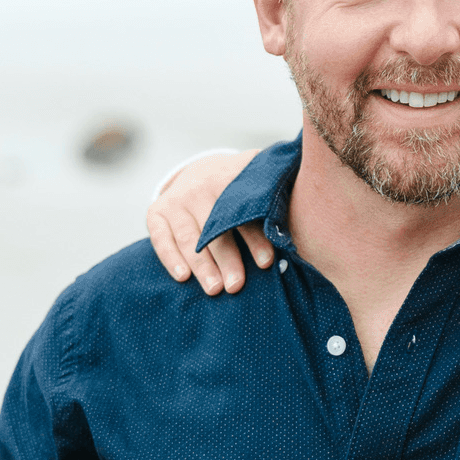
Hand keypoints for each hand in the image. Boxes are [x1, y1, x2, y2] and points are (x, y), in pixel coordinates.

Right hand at [146, 150, 273, 291]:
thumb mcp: (255, 176)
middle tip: (237, 286)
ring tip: (215, 289)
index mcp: (228, 178)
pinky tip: (183, 277)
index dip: (255, 237)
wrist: (198, 170)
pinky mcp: (156, 213)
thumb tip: (303, 188)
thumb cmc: (238, 185)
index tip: (267, 262)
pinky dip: (170, 258)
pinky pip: (160, 238)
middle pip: (214, 229)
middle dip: (227, 259)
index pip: (243, 212)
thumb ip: (274, 184)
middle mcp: (199, 188)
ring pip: (189, 237)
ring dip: (202, 266)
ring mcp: (176, 201)